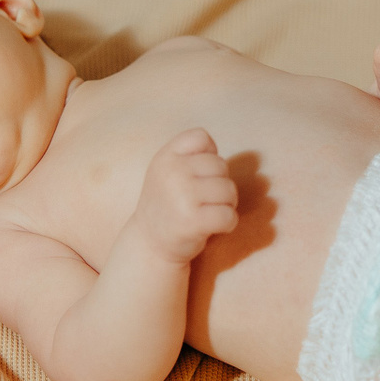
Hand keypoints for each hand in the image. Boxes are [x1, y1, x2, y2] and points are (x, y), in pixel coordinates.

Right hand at [134, 128, 237, 262]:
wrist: (150, 243)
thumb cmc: (168, 204)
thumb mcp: (167, 170)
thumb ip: (191, 156)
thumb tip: (228, 154)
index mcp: (166, 157)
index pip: (201, 137)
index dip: (209, 155)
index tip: (199, 175)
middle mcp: (172, 172)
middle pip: (221, 165)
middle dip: (221, 183)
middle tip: (207, 199)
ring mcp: (182, 196)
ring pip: (229, 190)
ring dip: (227, 204)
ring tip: (210, 212)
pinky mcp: (192, 221)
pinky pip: (228, 215)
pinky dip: (228, 223)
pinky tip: (215, 227)